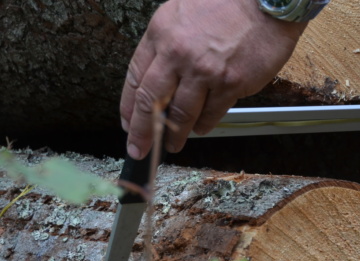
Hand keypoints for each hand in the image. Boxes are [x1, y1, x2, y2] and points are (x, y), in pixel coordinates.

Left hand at [120, 0, 306, 158]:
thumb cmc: (228, 2)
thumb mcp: (182, 11)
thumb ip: (167, 43)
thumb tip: (160, 76)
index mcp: (161, 34)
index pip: (135, 78)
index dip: (129, 107)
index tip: (128, 123)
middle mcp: (179, 54)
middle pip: (151, 103)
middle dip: (142, 132)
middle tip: (139, 148)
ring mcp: (205, 71)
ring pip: (181, 114)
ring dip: (175, 134)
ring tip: (173, 145)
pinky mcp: (231, 83)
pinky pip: (212, 113)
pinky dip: (205, 125)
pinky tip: (201, 129)